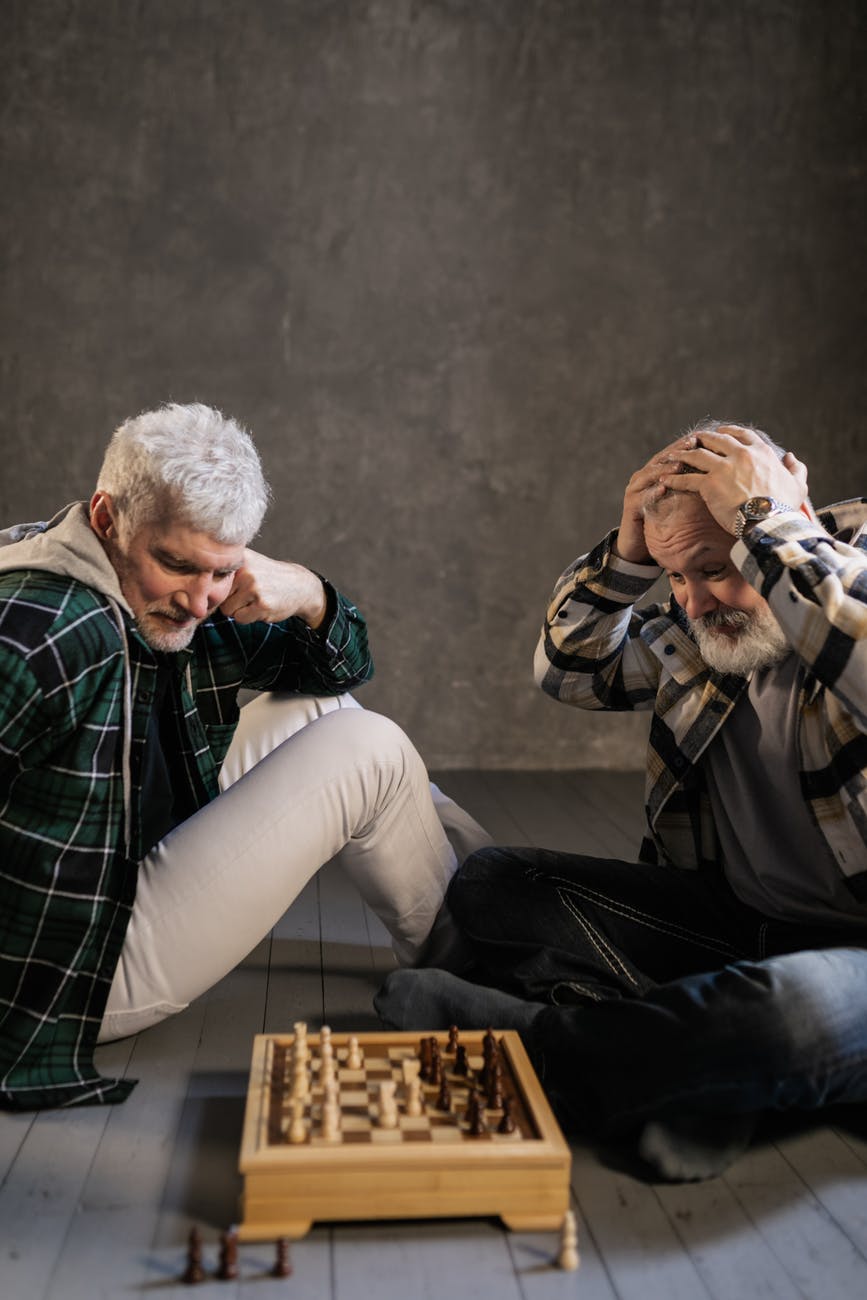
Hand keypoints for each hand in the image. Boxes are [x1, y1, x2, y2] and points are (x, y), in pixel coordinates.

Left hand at [219, 549, 327, 627]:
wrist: (300, 586)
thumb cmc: (268, 576)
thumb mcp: (249, 563)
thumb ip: (225, 570)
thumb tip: (196, 591)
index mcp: (239, 558)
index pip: (210, 578)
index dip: (213, 588)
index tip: (222, 589)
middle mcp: (245, 570)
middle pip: (217, 597)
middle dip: (229, 600)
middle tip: (247, 594)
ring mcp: (254, 587)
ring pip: (228, 610)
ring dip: (239, 610)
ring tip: (255, 600)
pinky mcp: (262, 604)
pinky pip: (240, 618)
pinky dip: (249, 617)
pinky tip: (261, 607)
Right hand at [615, 434, 699, 561]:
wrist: (638, 543)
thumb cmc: (663, 520)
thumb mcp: (680, 499)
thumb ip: (693, 485)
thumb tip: (720, 475)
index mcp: (656, 471)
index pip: (673, 452)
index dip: (687, 444)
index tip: (704, 437)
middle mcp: (644, 476)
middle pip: (661, 458)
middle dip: (677, 451)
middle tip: (692, 443)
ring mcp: (634, 489)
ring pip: (650, 474)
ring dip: (665, 469)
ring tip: (679, 465)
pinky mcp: (630, 505)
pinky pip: (642, 496)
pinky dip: (653, 491)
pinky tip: (663, 489)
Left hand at [658, 425, 810, 533]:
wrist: (769, 523)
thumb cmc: (784, 508)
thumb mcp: (797, 485)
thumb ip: (796, 469)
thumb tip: (791, 457)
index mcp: (761, 452)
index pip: (741, 434)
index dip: (728, 432)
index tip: (719, 432)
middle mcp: (740, 454)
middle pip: (715, 440)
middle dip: (701, 439)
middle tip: (691, 441)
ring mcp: (723, 468)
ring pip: (697, 455)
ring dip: (682, 455)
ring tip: (671, 457)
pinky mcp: (709, 484)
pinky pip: (686, 479)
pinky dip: (674, 479)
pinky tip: (664, 480)